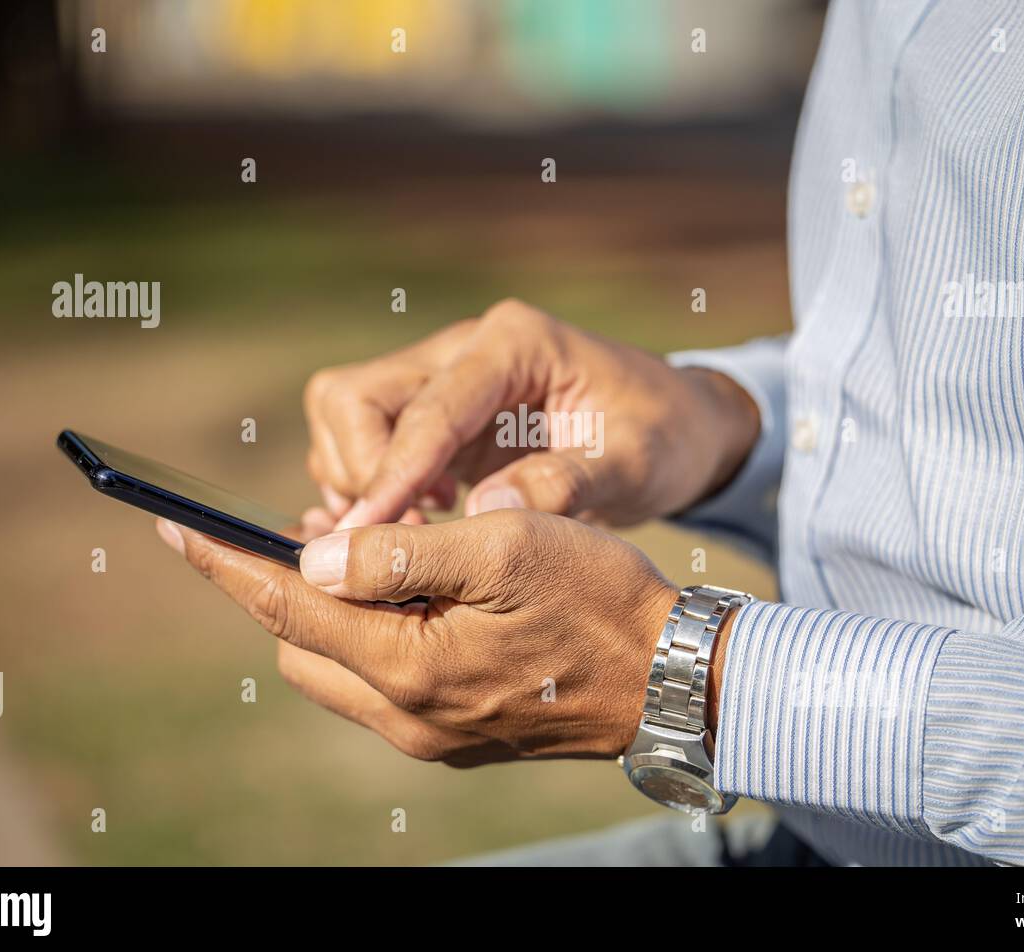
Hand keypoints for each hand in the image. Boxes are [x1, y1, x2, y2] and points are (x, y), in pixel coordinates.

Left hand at [155, 510, 681, 765]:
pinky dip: (371, 635)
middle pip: (300, 643)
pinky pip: (379, 684)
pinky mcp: (455, 734)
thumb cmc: (599, 598)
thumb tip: (312, 550)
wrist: (672, 679)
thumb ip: (400, 551)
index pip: (286, 603)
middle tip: (314, 523)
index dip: (226, 560)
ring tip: (368, 549)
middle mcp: (405, 715)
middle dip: (286, 583)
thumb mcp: (503, 546)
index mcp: (408, 665)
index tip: (173, 525)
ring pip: (336, 666)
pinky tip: (410, 594)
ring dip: (332, 609)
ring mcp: (429, 733)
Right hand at [303, 298, 759, 528]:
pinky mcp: (437, 416)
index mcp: (514, 343)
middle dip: (363, 471)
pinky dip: (371, 486)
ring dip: (362, 481)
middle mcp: (466, 350)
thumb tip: (483, 510)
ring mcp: (445, 379)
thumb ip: (567, 483)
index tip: (366, 535)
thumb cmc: (663, 438)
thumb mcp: (637, 464)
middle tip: (409, 536)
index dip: (391, 474)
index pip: (429, 408)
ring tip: (424, 529)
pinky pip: (366, 443)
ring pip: (347, 416)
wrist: (677, 427)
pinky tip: (420, 522)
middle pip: (355, 396)